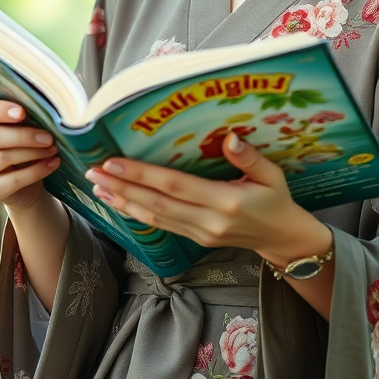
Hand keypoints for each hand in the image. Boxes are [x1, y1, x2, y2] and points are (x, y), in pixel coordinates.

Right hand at [0, 99, 60, 210]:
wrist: (26, 181)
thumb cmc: (22, 143)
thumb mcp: (20, 126)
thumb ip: (22, 116)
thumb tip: (42, 109)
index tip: (22, 112)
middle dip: (24, 135)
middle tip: (49, 136)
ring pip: (4, 158)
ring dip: (34, 152)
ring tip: (53, 148)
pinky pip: (15, 179)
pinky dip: (38, 170)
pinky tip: (53, 162)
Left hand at [85, 132, 327, 265]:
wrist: (283, 239)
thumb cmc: (277, 200)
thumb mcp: (273, 175)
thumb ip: (250, 158)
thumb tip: (230, 138)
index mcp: (226, 202)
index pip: (176, 186)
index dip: (143, 175)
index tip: (115, 162)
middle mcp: (208, 221)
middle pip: (157, 204)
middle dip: (123, 187)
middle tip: (94, 171)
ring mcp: (200, 234)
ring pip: (154, 218)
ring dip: (124, 202)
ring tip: (98, 187)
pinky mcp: (195, 239)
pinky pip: (161, 227)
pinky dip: (137, 214)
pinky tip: (120, 203)